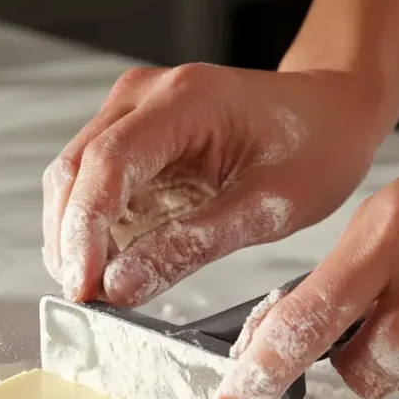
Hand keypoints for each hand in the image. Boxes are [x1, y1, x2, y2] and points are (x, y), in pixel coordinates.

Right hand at [42, 63, 392, 303]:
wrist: (329, 112)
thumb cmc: (313, 147)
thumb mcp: (266, 209)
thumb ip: (189, 247)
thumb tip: (120, 286)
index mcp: (184, 101)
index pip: (107, 164)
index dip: (84, 231)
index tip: (84, 287)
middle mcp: (145, 96)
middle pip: (74, 171)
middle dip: (69, 242)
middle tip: (87, 301)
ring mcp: (132, 112)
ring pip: (72, 180)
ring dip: (75, 239)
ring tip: (98, 289)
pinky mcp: (131, 135)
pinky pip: (93, 186)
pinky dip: (94, 230)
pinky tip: (111, 264)